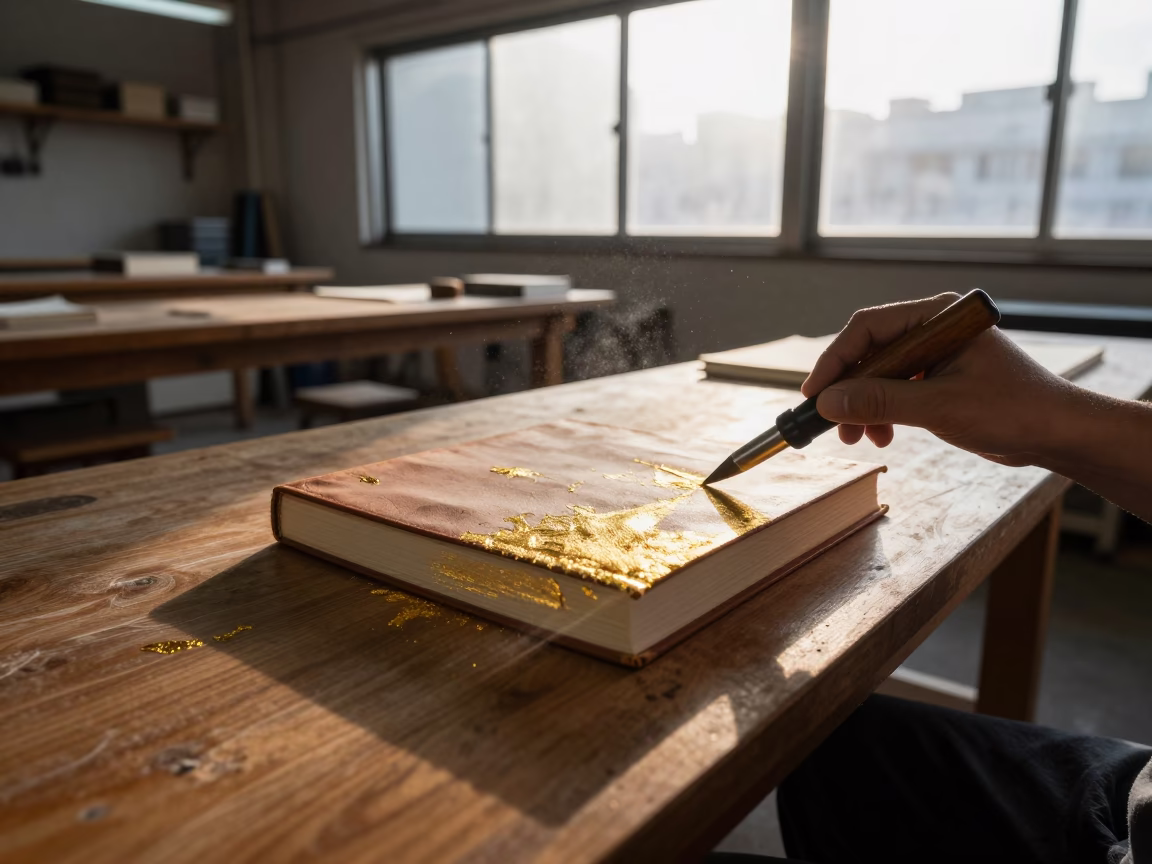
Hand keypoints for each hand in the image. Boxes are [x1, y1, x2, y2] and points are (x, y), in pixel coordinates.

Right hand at [800, 293, 1078, 466]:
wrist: (1057, 434)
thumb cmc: (1014, 410)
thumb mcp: (940, 406)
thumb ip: (881, 401)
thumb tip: (828, 402)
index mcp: (938, 317)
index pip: (868, 329)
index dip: (835, 361)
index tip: (815, 393)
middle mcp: (933, 330)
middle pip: (870, 352)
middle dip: (849, 390)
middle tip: (832, 422)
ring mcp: (935, 355)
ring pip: (879, 375)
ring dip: (863, 407)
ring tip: (858, 437)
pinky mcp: (938, 380)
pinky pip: (895, 390)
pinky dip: (882, 413)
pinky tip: (883, 436)